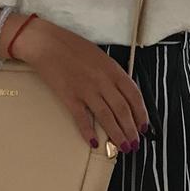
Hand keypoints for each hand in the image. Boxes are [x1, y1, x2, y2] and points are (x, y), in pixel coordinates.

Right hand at [10, 16, 149, 151]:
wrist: (46, 43)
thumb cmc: (72, 47)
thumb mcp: (100, 57)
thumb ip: (112, 75)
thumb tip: (122, 95)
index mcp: (112, 69)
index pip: (134, 95)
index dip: (141, 114)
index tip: (143, 127)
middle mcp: (102, 80)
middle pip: (122, 110)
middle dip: (131, 130)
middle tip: (134, 144)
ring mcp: (86, 89)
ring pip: (107, 116)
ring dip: (116, 134)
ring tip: (122, 147)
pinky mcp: (69, 96)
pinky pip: (82, 118)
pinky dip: (89, 132)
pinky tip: (95, 142)